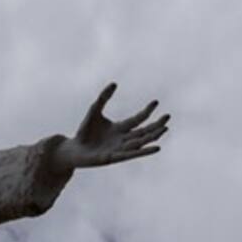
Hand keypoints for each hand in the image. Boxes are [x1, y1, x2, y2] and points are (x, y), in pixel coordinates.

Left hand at [50, 83, 168, 173]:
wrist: (74, 149)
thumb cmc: (83, 132)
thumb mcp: (94, 110)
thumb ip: (103, 98)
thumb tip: (114, 83)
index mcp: (120, 128)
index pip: (138, 119)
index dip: (147, 111)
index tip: (156, 102)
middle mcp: (123, 139)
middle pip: (144, 131)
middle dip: (156, 125)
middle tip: (168, 117)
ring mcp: (120, 149)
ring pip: (141, 143)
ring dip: (153, 136)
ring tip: (165, 129)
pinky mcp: (115, 157)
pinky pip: (132, 154)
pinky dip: (145, 151)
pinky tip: (156, 147)